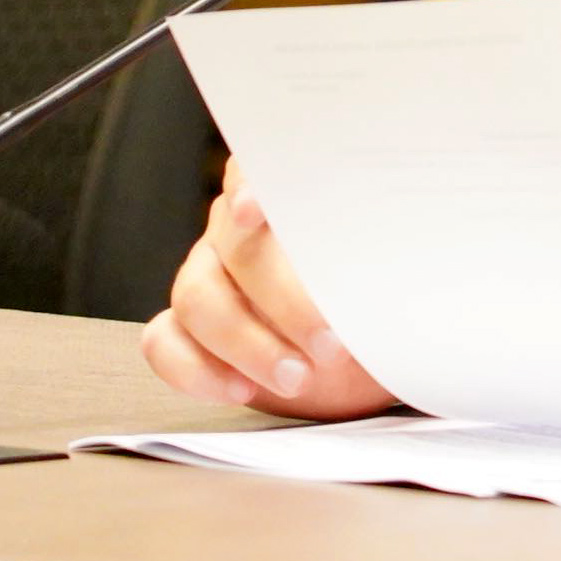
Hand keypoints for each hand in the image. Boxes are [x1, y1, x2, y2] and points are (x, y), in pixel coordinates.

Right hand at [139, 159, 395, 418]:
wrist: (363, 358)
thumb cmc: (382, 305)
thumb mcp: (397, 278)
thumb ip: (386, 259)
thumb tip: (394, 261)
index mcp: (291, 199)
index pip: (257, 169)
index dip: (252, 185)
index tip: (256, 213)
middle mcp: (236, 230)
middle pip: (236, 248)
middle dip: (283, 301)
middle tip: (330, 345)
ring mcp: (204, 276)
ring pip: (196, 298)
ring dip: (247, 345)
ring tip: (298, 379)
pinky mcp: (184, 328)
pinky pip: (163, 342)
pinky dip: (196, 371)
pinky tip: (241, 391)